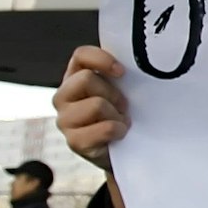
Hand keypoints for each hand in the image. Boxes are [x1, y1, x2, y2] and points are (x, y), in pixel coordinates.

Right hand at [54, 46, 129, 173]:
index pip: (80, 56)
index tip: (122, 72)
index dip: (101, 59)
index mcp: (75, 77)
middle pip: (87, 79)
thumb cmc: (124, 114)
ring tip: (120, 122)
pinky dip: (118, 131)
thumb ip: (120, 75)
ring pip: (96, 104)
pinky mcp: (74, 142)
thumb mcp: (123, 90)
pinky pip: (104, 128)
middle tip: (123, 106)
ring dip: (116, 115)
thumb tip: (143, 62)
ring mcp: (65, 120)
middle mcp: (64, 96)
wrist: (126, 151)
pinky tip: (119, 135)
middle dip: (113, 93)